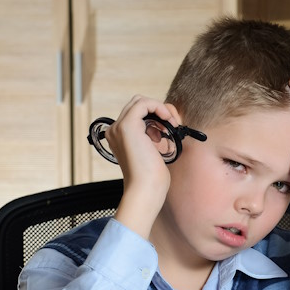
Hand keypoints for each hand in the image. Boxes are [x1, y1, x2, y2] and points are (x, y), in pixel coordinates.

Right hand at [104, 95, 179, 237]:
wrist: (145, 189)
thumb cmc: (151, 177)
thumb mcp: (153, 151)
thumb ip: (153, 136)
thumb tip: (167, 122)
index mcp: (119, 137)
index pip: (136, 114)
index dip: (156, 115)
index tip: (171, 127)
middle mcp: (115, 130)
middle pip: (137, 104)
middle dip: (159, 109)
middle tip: (174, 124)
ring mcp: (119, 127)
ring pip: (141, 101)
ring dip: (161, 109)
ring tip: (173, 125)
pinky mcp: (128, 125)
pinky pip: (144, 103)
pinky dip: (159, 107)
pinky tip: (169, 121)